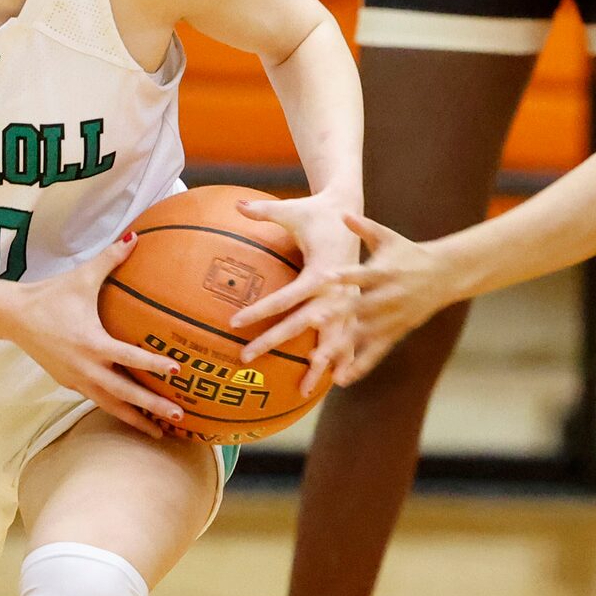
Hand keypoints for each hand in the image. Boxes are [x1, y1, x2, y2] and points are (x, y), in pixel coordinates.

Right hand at [4, 237, 188, 437]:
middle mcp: (86, 368)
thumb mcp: (81, 277)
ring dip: (135, 419)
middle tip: (179, 418)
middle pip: (125, 394)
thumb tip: (134, 237)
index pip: (130, 358)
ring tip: (160, 433)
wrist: (14, 317)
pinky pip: (96, 400)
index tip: (178, 372)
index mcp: (92, 343)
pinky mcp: (68, 383)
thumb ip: (110, 259)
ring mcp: (76, 379)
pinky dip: (115, 410)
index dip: (155, 366)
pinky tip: (131, 416)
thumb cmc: (51, 296)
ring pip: (110, 405)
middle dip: (152, 408)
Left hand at [224, 190, 363, 398]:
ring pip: (333, 341)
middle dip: (274, 343)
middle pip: (302, 325)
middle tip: (246, 358)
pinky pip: (354, 340)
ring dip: (319, 366)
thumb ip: (264, 210)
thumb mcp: (295, 210)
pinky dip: (347, 361)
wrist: (355, 214)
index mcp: (321, 272)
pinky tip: (338, 383)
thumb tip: (236, 204)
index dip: (260, 310)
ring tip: (302, 391)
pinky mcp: (361, 308)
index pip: (285, 296)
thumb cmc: (321, 213)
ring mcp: (351, 304)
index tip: (234, 323)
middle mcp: (337, 292)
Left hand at [330, 213, 466, 386]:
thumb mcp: (389, 237)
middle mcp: (389, 296)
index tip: (326, 276)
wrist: (445, 274)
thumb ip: (364, 227)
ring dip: (342, 347)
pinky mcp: (396, 332)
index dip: (346, 275)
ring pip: (364, 335)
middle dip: (337, 316)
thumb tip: (342, 212)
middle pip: (360, 308)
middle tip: (313, 321)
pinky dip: (359, 366)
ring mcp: (393, 317)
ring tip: (318, 359)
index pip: (363, 273)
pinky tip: (340, 380)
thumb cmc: (409, 253)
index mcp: (385, 271)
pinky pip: (376, 352)